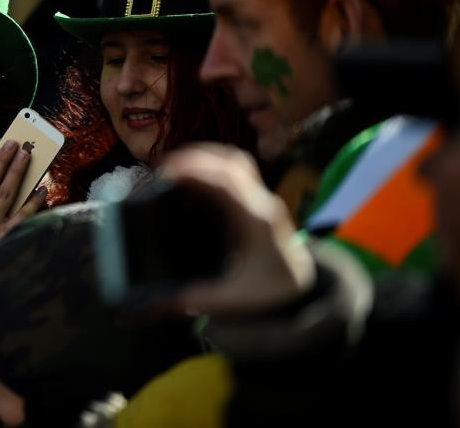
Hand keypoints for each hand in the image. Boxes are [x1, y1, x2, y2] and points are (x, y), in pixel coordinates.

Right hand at [160, 144, 315, 315]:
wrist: (302, 287)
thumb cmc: (271, 290)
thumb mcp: (235, 299)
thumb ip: (197, 299)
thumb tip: (156, 304)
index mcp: (257, 220)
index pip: (227, 182)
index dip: (196, 169)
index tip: (167, 170)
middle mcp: (262, 202)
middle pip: (231, 162)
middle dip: (195, 157)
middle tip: (161, 166)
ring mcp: (262, 196)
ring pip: (235, 160)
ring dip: (204, 156)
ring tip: (173, 164)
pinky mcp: (256, 198)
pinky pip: (235, 169)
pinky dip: (212, 163)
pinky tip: (191, 174)